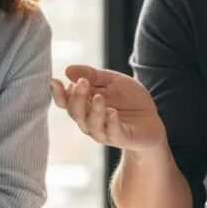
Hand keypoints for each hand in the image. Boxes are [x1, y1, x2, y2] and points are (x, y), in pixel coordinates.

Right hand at [51, 65, 166, 151]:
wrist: (151, 121)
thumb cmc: (129, 100)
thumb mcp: (113, 81)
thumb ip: (92, 75)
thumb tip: (68, 70)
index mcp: (85, 105)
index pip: (66, 101)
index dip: (58, 93)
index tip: (55, 81)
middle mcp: (89, 121)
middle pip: (76, 113)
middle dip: (77, 98)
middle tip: (82, 83)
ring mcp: (105, 131)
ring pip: (92, 125)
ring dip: (94, 111)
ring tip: (100, 98)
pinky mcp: (122, 138)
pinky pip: (114, 132)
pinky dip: (111, 123)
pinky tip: (112, 112)